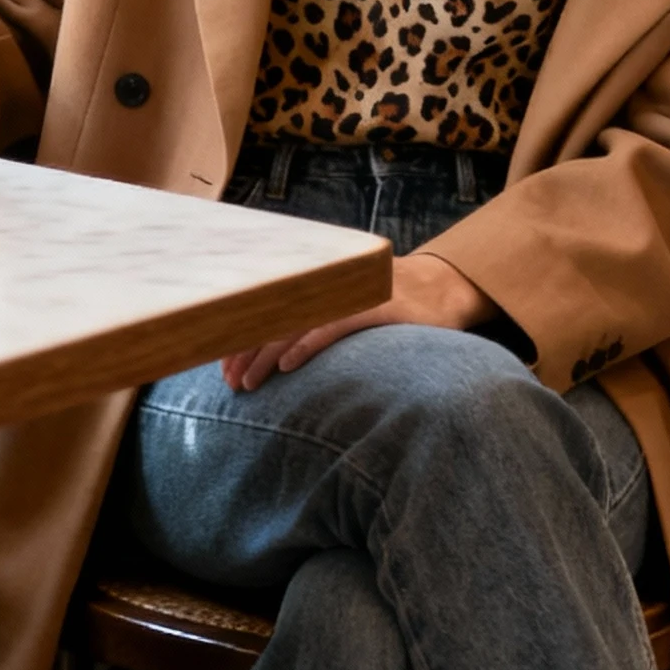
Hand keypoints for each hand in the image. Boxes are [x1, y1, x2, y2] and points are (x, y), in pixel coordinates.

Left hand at [221, 251, 492, 391]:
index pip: (268, 313)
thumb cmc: (394, 305)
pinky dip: (306, 346)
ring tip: (247, 382)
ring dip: (265, 356)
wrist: (444, 286)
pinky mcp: (374, 308)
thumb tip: (278, 353)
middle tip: (229, 383)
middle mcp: (327, 288)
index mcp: (318, 288)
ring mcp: (350, 297)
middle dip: (245, 352)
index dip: (242, 340)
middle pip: (274, 320)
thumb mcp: (351, 307)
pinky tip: (286, 366)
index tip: (224, 368)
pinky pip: (333, 327)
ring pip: (294, 326)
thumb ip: (319, 322)